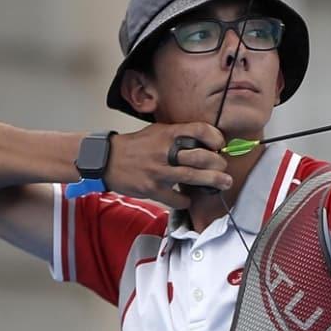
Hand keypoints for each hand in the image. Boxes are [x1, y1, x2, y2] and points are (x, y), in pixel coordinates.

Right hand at [104, 122, 231, 208]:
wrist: (106, 159)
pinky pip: (176, 198)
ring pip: (193, 177)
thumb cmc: (135, 146)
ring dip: (213, 181)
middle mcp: (164, 151)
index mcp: (167, 134)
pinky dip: (186, 201)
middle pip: (201, 157)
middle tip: (224, 169)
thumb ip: (178, 135)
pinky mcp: (152, 189)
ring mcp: (158, 171)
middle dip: (219, 164)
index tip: (220, 145)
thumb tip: (205, 142)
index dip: (215, 137)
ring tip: (224, 183)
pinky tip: (188, 199)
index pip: (199, 130)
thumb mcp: (157, 131)